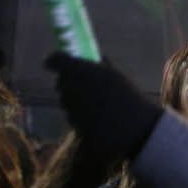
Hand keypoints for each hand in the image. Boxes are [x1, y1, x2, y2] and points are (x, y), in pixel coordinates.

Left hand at [44, 52, 161, 158]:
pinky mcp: (73, 124)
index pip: (55, 60)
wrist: (132, 127)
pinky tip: (96, 116)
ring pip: (65, 99)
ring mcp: (69, 108)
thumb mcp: (115, 75)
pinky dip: (79, 113)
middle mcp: (69, 87)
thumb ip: (101, 67)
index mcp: (78, 70)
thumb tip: (96, 61)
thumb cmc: (127, 96)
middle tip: (83, 83)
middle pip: (61, 82)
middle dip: (68, 81)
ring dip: (74, 98)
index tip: (57, 62)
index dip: (54, 60)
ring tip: (94, 102)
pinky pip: (72, 115)